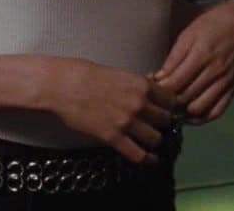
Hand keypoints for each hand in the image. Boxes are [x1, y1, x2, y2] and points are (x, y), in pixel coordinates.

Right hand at [42, 57, 177, 163]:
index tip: (165, 110)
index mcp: (141, 84)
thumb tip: (150, 90)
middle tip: (157, 126)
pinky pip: (137, 154)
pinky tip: (150, 160)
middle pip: (165, 120)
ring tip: (151, 142)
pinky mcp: (113, 137)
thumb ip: (136, 85)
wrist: (63, 86)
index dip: (169, 106)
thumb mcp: (118, 73)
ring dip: (154, 140)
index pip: (170, 100)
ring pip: (155, 138)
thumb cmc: (86, 75)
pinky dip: (146, 159)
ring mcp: (127, 121)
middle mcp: (139, 103)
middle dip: (163, 124)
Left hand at [151, 0, 233, 123]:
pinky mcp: (233, 89)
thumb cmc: (210, 26)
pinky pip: (217, 111)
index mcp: (202, 54)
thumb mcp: (188, 35)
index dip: (160, 89)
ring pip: (200, 108)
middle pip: (186, 97)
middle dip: (168, 102)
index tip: (150, 89)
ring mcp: (226, 82)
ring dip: (183, 112)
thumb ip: (173, 58)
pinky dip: (202, 118)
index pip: (176, 82)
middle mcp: (215, 71)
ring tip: (171, 108)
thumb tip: (157, 79)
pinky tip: (189, 115)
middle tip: (157, 100)